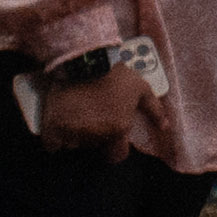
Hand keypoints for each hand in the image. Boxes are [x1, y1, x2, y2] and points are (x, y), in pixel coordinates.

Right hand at [35, 64, 149, 160]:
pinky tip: (58, 127)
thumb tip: (164, 127)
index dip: (113, 148)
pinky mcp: (52, 128)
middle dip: (94, 137)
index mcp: (117, 130)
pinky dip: (54, 139)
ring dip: (73, 137)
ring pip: (73, 146)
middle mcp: (95, 136)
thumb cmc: (116, 74)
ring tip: (75, 118)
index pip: (116, 156)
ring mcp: (72, 133)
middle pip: (94, 147)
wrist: (84, 60)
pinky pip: (52, 145)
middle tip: (91, 118)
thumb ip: (154, 110)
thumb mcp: (141, 89)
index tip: (109, 137)